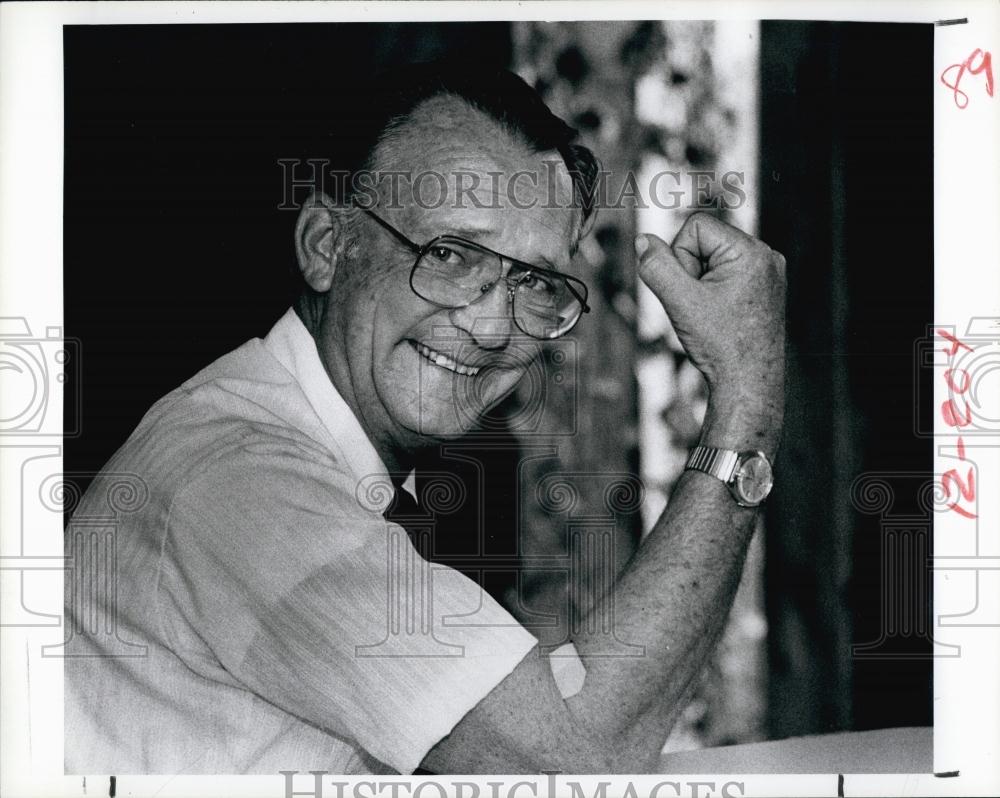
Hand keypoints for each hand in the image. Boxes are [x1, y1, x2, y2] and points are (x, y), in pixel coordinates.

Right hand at [636, 212, 785, 401]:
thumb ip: (656, 266)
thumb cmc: (721, 346)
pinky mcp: (763, 289)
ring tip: (710, 314)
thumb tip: (643, 241)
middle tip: (700, 306)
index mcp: (751, 252)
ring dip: (700, 283)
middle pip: (704, 241)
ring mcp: (767, 273)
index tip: (689, 291)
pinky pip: (726, 274)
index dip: (680, 256)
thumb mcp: (679, 301)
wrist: (748, 385)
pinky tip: (719, 316)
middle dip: (691, 270)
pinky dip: (713, 292)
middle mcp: (765, 256)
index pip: (696, 226)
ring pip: (712, 259)